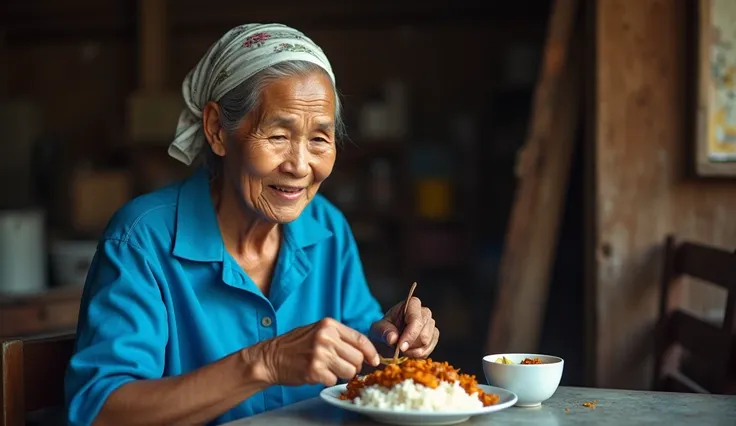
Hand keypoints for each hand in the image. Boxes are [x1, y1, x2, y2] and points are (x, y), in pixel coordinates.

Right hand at [256, 318, 379, 386]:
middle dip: (354, 366)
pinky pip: (333, 381)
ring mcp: (320, 354)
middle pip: (357, 358)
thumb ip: (339, 337)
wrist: (270, 357)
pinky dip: (327, 380)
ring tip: (329, 370)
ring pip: (349, 371)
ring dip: (342, 374)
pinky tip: (316, 374)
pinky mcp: (314, 371)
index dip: (371, 352)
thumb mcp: (317, 331)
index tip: (374, 360)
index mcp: (329, 325)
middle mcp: (326, 338)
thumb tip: (364, 351)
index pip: (360, 339)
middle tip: (342, 366)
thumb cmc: (295, 345)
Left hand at [369, 297, 438, 358]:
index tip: (400, 347)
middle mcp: (425, 312)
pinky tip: (409, 351)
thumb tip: (393, 338)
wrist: (387, 339)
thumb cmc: (383, 330)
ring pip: (427, 343)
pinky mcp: (433, 336)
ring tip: (402, 348)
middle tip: (398, 347)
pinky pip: (429, 349)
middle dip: (410, 345)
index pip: (416, 320)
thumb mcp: (378, 330)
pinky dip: (418, 354)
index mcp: (412, 304)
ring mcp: (431, 325)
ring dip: (413, 351)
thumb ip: (384, 332)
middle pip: (424, 335)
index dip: (410, 335)